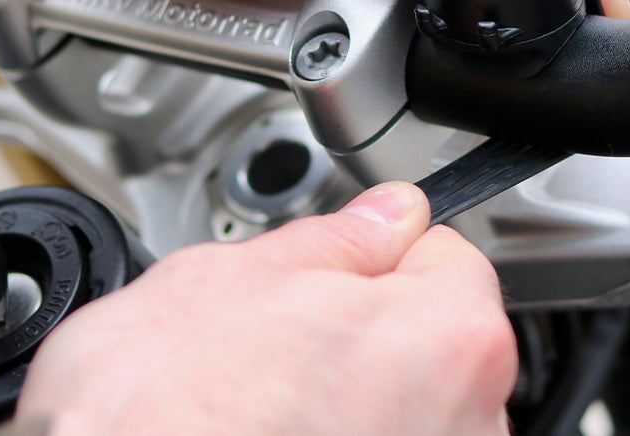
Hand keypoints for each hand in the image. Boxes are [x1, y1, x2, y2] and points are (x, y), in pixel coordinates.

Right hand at [15, 182, 516, 434]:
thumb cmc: (159, 418)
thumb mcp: (233, 278)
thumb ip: (339, 238)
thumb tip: (387, 214)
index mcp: (452, 339)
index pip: (446, 258)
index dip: (378, 259)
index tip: (335, 278)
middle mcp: (470, 422)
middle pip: (429, 344)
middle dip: (363, 335)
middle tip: (279, 346)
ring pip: (401, 411)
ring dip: (349, 405)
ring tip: (263, 411)